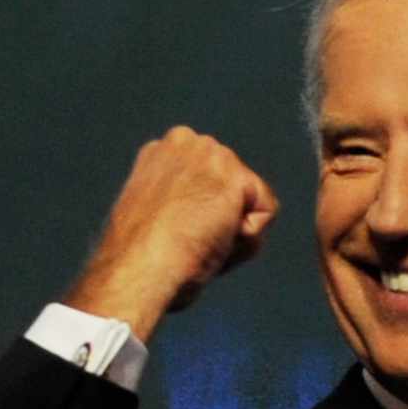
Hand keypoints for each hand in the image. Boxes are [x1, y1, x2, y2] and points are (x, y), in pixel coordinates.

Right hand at [63, 127, 278, 341]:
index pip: (213, 181)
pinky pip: (266, 212)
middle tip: (188, 240)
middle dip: (223, 221)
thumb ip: (185, 202)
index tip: (177, 231)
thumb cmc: (143, 257)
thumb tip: (224, 215)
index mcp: (163, 151)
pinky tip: (217, 239)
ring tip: (199, 241)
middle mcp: (187, 142)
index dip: (204, 217)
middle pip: (237, 188)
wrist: (141, 267)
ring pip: (253, 201)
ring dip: (235, 233)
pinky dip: (249, 238)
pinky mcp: (233, 177)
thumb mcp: (156, 216)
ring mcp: (210, 155)